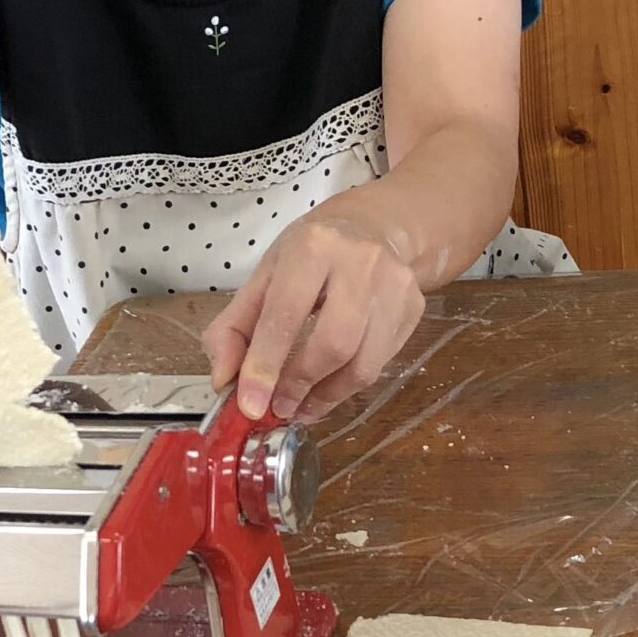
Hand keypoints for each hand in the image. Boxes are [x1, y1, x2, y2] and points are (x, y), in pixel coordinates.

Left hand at [202, 209, 424, 423]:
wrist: (372, 228)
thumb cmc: (309, 255)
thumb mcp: (264, 276)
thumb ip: (234, 328)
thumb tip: (223, 381)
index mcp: (312, 247)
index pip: (286, 313)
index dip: (266, 364)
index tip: (251, 405)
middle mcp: (360, 262)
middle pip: (334, 343)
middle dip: (301, 384)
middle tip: (279, 407)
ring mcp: (395, 286)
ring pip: (364, 363)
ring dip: (327, 395)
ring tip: (301, 406)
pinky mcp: (414, 308)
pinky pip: (380, 364)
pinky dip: (348, 386)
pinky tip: (328, 388)